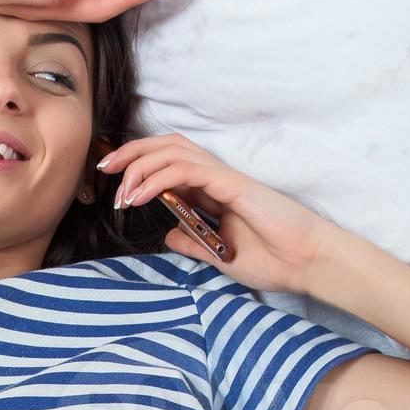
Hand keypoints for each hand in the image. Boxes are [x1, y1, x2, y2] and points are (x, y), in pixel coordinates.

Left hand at [98, 133, 338, 296]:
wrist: (306, 263)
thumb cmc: (273, 260)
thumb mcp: (220, 256)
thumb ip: (194, 242)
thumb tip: (168, 235)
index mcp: (212, 192)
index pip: (169, 163)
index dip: (138, 164)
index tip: (111, 181)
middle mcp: (216, 178)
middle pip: (166, 147)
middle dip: (130, 152)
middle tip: (102, 169)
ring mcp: (224, 178)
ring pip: (172, 152)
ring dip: (139, 166)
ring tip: (119, 191)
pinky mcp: (231, 184)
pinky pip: (185, 171)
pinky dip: (156, 179)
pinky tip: (138, 196)